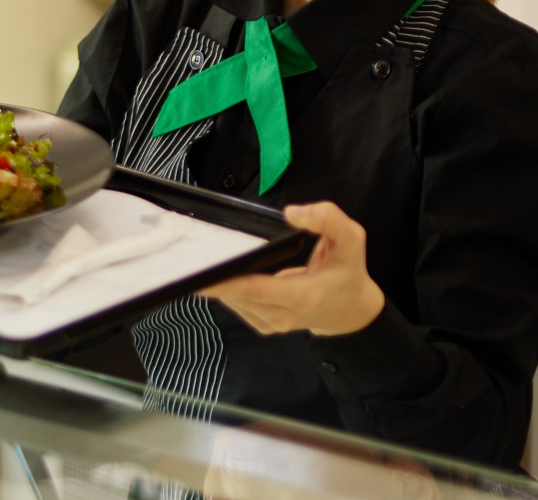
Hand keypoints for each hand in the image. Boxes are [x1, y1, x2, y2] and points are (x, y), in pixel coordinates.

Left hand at [198, 202, 384, 336]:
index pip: (254, 289)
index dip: (223, 281)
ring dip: (216, 281)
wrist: (350, 311)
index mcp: (302, 296)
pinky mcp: (261, 324)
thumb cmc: (348, 272)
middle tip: (187, 255)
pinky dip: (226, 287)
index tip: (195, 272)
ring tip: (201, 258)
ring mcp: (270, 323)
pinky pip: (235, 304)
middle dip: (210, 276)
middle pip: (235, 295)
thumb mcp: (351, 240)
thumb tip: (292, 212)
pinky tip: (222, 271)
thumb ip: (328, 220)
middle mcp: (282, 315)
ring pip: (231, 300)